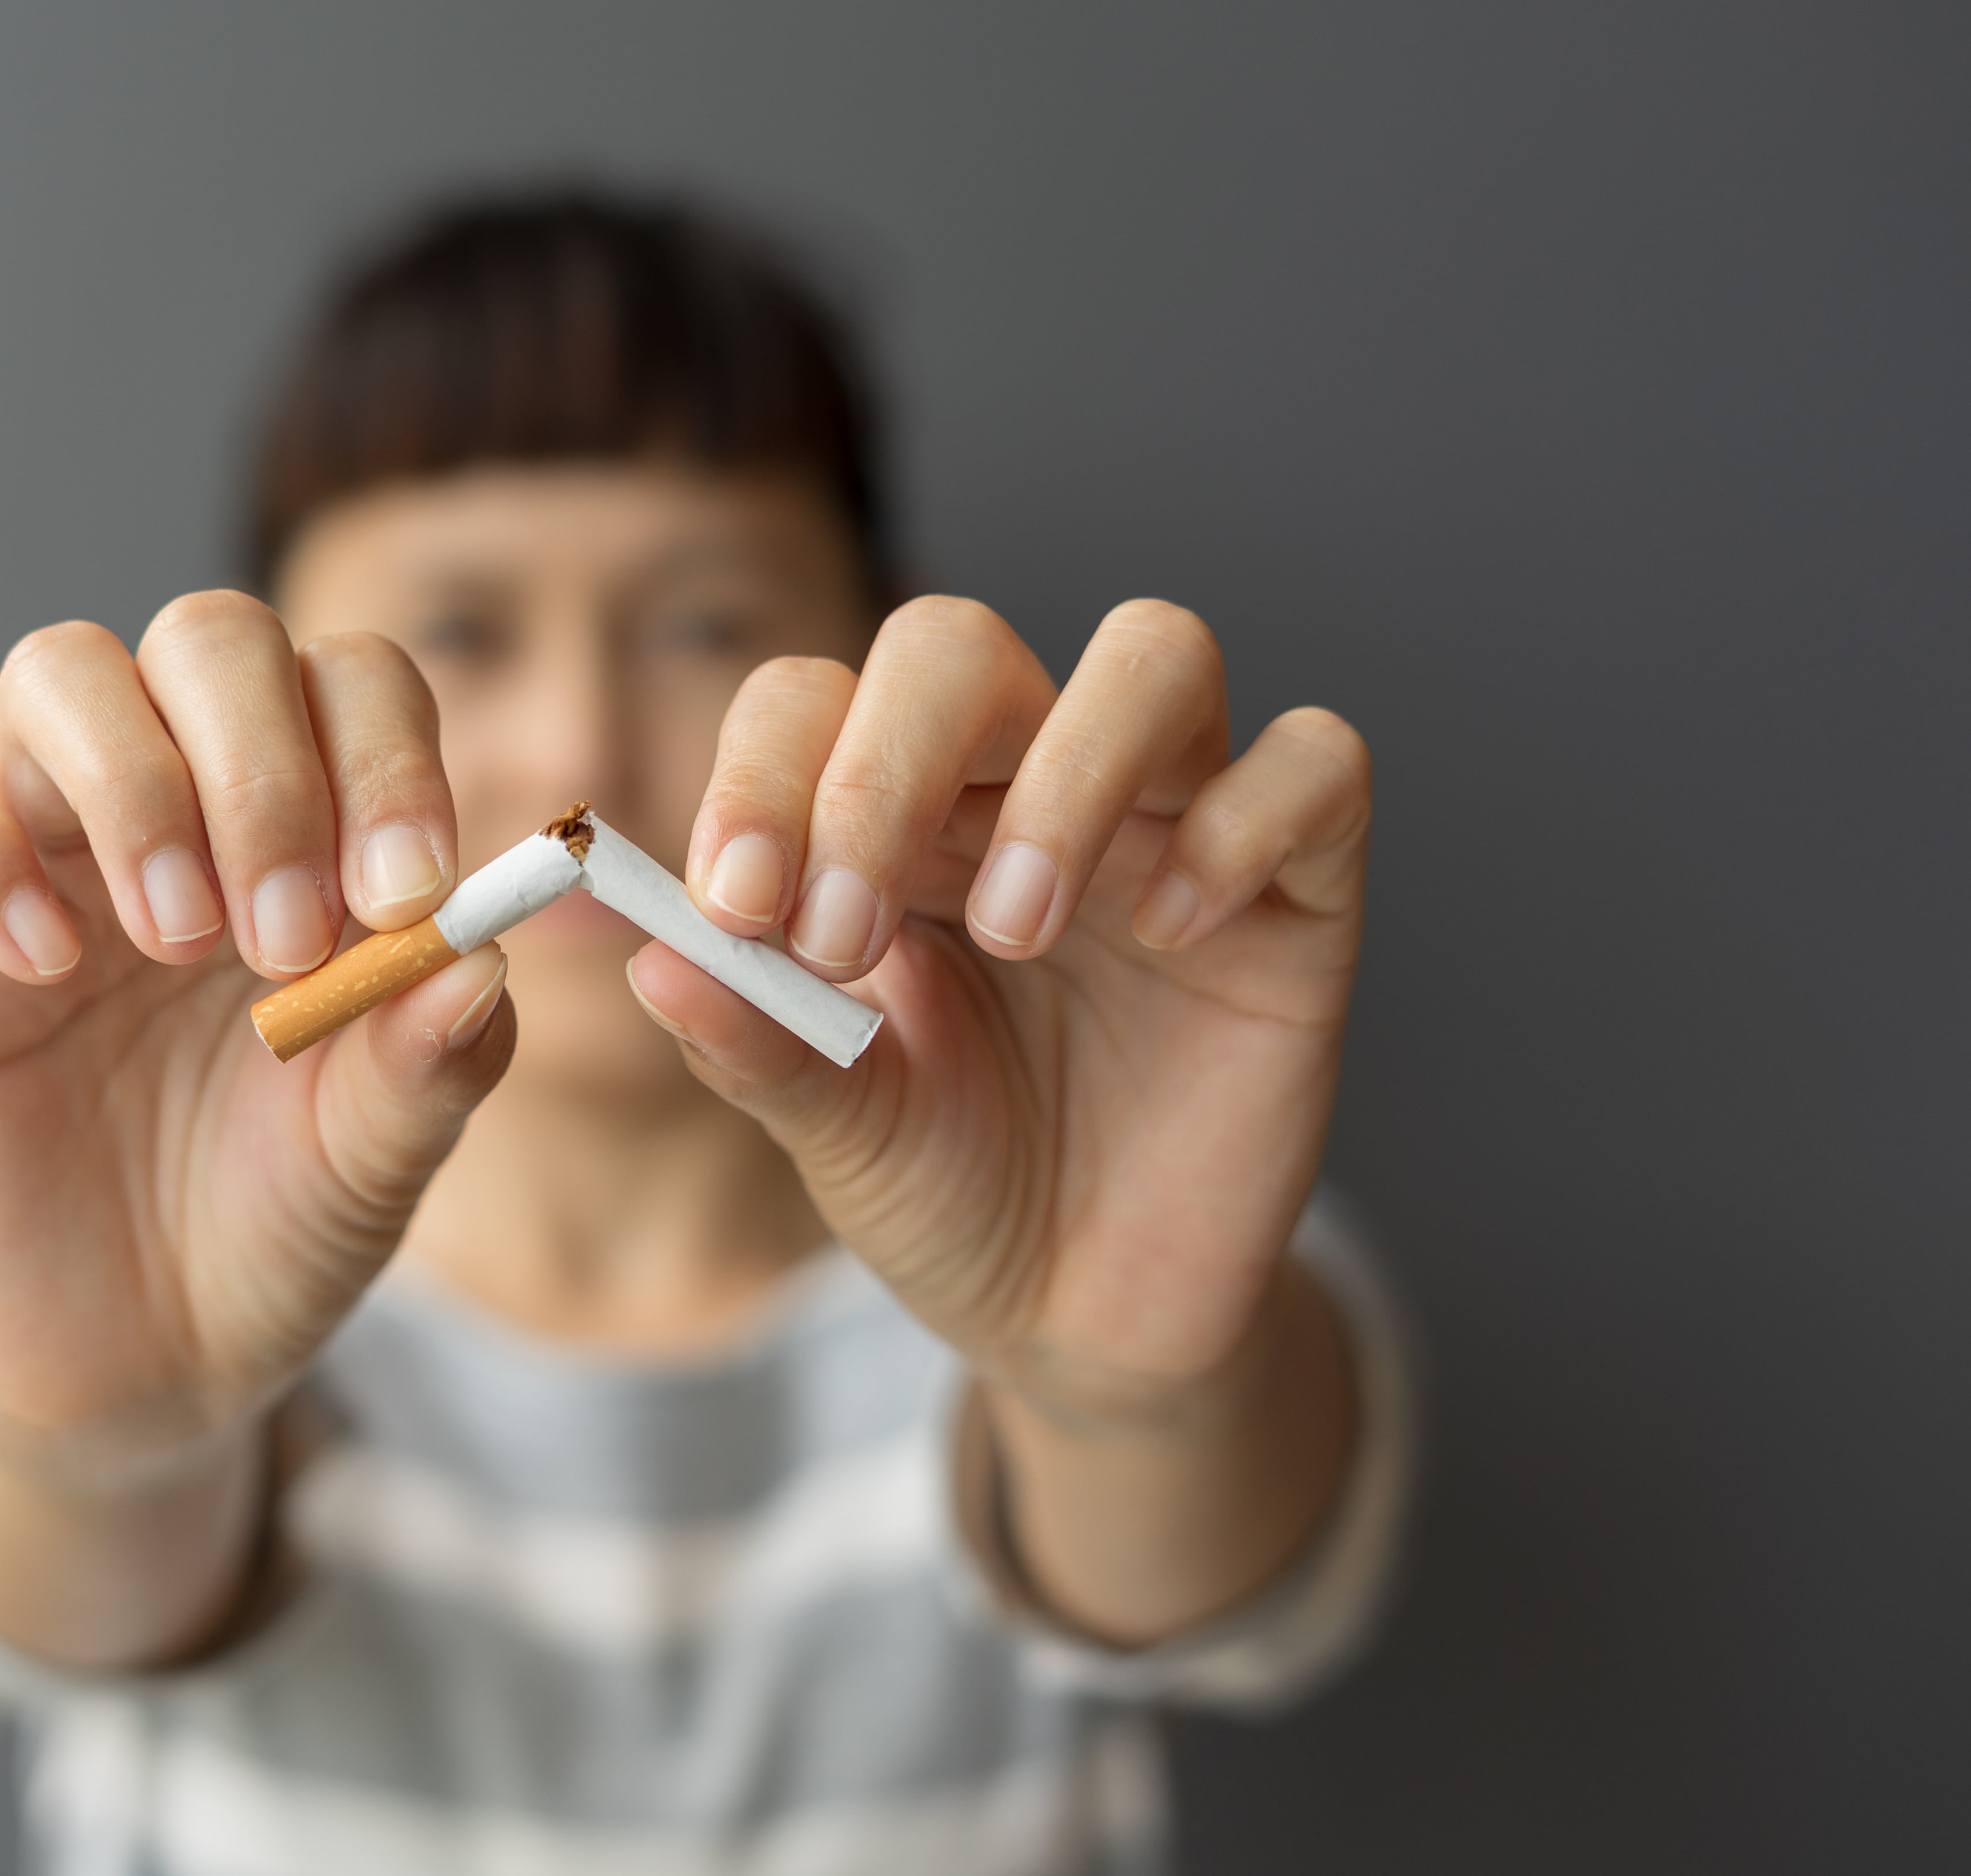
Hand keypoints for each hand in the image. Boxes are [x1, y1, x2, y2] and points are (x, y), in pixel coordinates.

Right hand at [0, 593, 513, 1453]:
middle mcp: (184, 807)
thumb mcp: (379, 1161)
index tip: (407, 897)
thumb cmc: (277, 1226)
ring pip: (58, 671)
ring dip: (133, 783)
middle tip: (284, 939)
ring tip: (174, 940)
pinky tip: (46, 966)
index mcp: (319, 834)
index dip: (386, 756)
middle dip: (261, 768)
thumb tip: (480, 953)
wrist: (143, 1357)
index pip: (354, 685)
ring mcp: (47, 850)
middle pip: (208, 638)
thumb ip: (435, 1061)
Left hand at [634, 596, 1369, 1414]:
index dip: (763, 773)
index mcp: (890, 823)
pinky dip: (1245, 824)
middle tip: (846, 937)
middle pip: (958, 647)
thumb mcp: (836, 1130)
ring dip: (1067, 773)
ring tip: (1015, 927)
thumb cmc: (953, 1192)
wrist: (1083, 1323)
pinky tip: (1172, 935)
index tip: (733, 905)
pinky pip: (1319, 769)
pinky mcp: (1297, 896)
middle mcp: (1024, 790)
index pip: (813, 698)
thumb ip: (754, 1041)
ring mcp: (1170, 825)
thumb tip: (651, 958)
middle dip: (881, 767)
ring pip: (1156, 654)